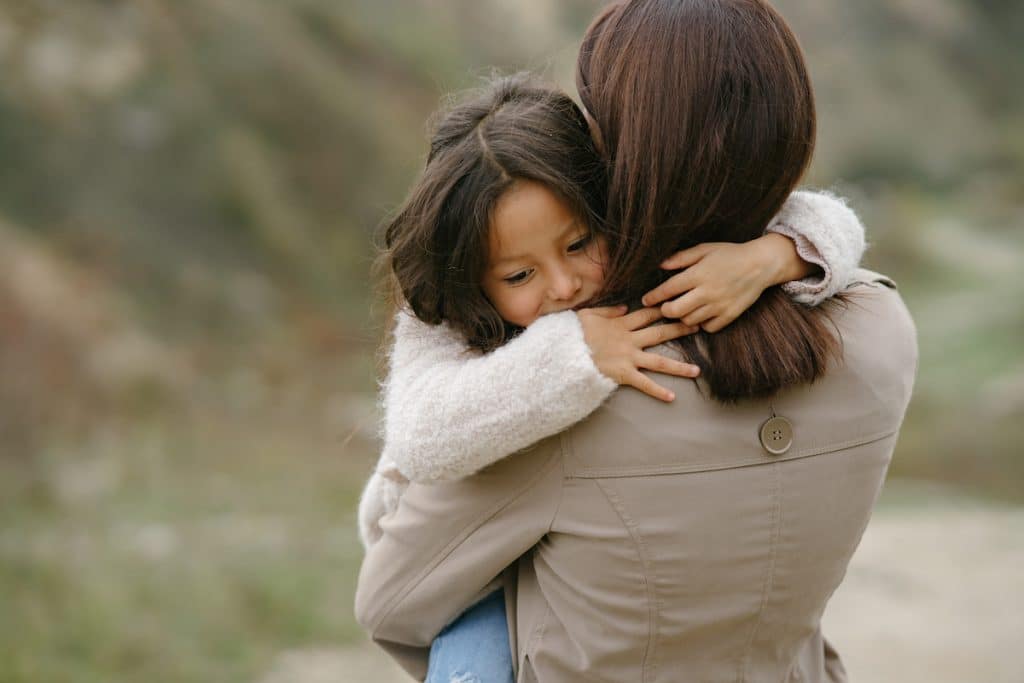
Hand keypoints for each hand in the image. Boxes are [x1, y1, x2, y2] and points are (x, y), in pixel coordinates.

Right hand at [577, 306, 699, 402]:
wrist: (563, 352)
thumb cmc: (572, 333)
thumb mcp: (588, 314)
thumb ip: (609, 310)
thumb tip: (626, 306)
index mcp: (621, 324)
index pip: (648, 314)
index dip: (664, 309)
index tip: (679, 305)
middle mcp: (629, 340)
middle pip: (660, 333)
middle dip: (680, 329)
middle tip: (699, 326)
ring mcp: (628, 358)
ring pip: (659, 361)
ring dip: (679, 366)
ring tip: (697, 370)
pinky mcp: (623, 374)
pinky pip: (643, 384)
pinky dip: (657, 391)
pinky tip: (672, 397)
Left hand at [641, 234, 801, 332]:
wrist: (761, 264)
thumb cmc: (729, 254)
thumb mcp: (704, 249)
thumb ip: (681, 258)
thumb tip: (660, 265)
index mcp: (699, 274)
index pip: (668, 289)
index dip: (653, 296)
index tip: (646, 299)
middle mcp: (708, 292)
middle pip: (675, 311)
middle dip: (665, 310)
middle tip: (664, 307)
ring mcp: (720, 306)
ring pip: (690, 321)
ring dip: (682, 317)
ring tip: (682, 309)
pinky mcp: (730, 315)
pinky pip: (708, 328)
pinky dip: (701, 324)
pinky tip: (700, 314)